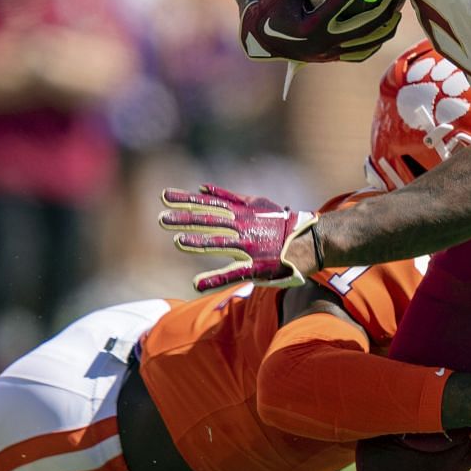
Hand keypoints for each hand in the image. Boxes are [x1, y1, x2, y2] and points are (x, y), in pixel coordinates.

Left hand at [159, 185, 319, 292]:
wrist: (309, 240)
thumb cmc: (280, 222)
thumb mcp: (256, 202)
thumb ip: (229, 196)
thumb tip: (202, 187)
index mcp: (240, 212)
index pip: (208, 204)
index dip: (185, 200)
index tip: (164, 196)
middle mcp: (242, 227)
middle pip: (208, 221)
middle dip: (184, 220)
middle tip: (161, 218)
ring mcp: (248, 246)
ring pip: (219, 242)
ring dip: (198, 242)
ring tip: (177, 241)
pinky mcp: (256, 266)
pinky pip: (232, 273)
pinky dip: (214, 278)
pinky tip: (197, 283)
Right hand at [240, 0, 402, 63]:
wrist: (263, 39)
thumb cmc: (272, 6)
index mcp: (310, 26)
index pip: (339, 5)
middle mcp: (322, 43)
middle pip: (361, 27)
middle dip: (382, 11)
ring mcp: (329, 54)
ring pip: (365, 43)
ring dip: (384, 27)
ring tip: (397, 10)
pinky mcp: (333, 58)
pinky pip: (360, 53)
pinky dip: (375, 42)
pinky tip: (386, 28)